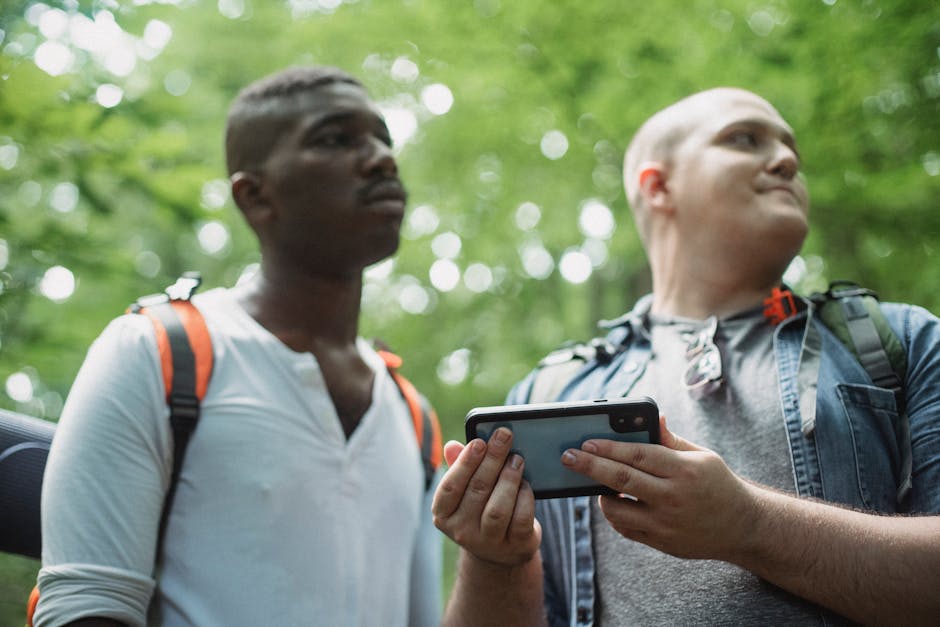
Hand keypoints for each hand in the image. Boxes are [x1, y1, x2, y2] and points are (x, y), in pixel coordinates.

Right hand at [431, 428, 540, 566]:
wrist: (503, 548)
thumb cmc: (481, 508)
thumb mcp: (467, 491)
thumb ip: (460, 467)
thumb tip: (451, 446)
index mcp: (444, 515)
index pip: (450, 488)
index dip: (465, 463)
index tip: (479, 442)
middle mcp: (462, 532)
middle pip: (477, 491)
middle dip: (492, 460)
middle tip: (504, 437)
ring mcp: (488, 543)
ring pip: (498, 509)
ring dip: (509, 478)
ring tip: (517, 459)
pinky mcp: (515, 546)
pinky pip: (521, 519)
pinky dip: (525, 497)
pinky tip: (526, 484)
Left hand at [560, 417, 759, 561]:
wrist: (743, 526)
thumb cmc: (717, 483)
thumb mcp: (702, 455)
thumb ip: (670, 440)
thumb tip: (654, 416)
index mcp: (684, 470)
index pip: (637, 455)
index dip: (608, 447)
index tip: (585, 442)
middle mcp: (674, 497)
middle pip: (621, 479)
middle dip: (589, 466)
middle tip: (568, 457)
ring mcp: (667, 524)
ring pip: (617, 509)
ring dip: (600, 494)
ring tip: (597, 483)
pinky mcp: (663, 543)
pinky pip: (626, 528)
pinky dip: (614, 514)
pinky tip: (614, 501)